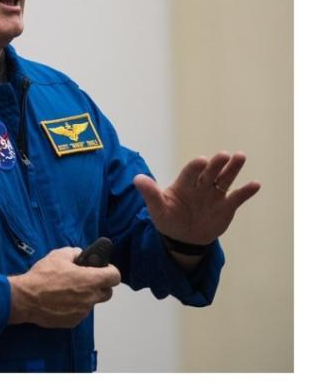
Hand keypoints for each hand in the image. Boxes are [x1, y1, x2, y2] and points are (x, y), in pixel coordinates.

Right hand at [7, 247, 120, 327]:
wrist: (25, 298)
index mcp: (90, 280)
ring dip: (85, 296)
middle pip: (107, 293)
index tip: (104, 269)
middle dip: (100, 285)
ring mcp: (82, 312)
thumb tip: (79, 254)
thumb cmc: (41, 277)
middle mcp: (90, 298)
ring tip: (67, 290)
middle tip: (86, 279)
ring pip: (91, 303)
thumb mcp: (57, 256)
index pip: (115, 277)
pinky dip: (74, 306)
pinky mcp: (73, 321)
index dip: (111, 271)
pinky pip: (79, 312)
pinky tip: (60, 300)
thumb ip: (74, 253)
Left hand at [133, 151, 260, 244]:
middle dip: (216, 163)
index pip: (190, 172)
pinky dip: (246, 191)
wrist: (183, 238)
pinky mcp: (226, 206)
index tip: (202, 161)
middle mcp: (201, 185)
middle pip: (210, 171)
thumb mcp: (157, 208)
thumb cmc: (168, 219)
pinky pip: (237, 197)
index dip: (196, 166)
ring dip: (233, 168)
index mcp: (184, 183)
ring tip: (240, 156)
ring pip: (225, 178)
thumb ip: (150, 193)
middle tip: (224, 154)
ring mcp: (215, 194)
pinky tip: (255, 184)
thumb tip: (137, 179)